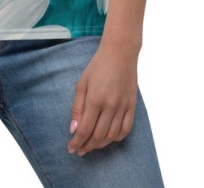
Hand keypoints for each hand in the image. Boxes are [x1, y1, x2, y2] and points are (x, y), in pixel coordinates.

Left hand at [67, 41, 138, 156]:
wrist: (120, 54)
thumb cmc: (97, 67)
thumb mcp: (81, 83)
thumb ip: (77, 108)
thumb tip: (73, 129)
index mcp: (95, 99)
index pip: (85, 130)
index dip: (77, 142)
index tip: (71, 148)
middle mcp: (110, 106)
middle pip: (98, 136)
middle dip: (87, 146)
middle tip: (79, 150)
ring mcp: (123, 107)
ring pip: (111, 136)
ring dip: (100, 145)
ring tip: (91, 146)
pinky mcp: (132, 106)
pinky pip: (125, 130)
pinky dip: (116, 138)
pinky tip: (108, 138)